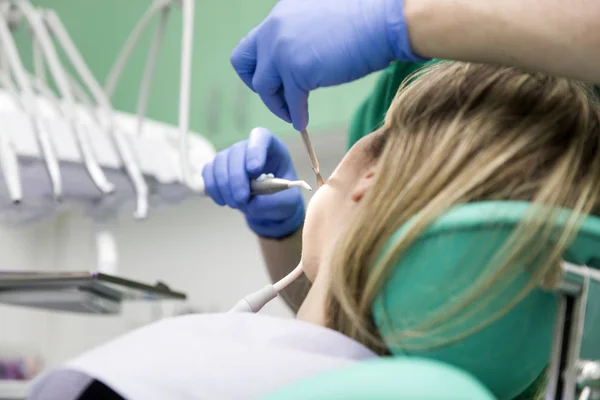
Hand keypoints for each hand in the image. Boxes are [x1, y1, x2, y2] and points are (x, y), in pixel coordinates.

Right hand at [202, 127, 303, 237]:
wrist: (270, 205)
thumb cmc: (283, 198)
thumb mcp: (288, 202)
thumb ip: (273, 202)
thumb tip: (251, 203)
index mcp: (272, 148)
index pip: (260, 136)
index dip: (255, 150)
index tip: (254, 171)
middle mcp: (249, 147)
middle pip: (236, 151)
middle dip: (236, 178)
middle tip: (241, 200)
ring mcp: (232, 156)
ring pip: (220, 162)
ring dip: (224, 185)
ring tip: (235, 204)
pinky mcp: (218, 167)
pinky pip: (208, 172)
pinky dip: (213, 188)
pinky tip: (223, 201)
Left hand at [231, 0, 425, 130]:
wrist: (384, 21)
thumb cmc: (365, 19)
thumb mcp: (319, 19)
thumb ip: (300, 35)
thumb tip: (299, 59)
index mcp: (280, 16)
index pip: (252, 43)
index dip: (258, 64)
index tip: (274, 78)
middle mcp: (274, 30)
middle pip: (243, 63)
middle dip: (257, 84)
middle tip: (276, 97)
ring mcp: (282, 50)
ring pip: (264, 87)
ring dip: (278, 105)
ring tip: (294, 114)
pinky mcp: (297, 72)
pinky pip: (290, 102)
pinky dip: (296, 116)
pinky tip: (303, 122)